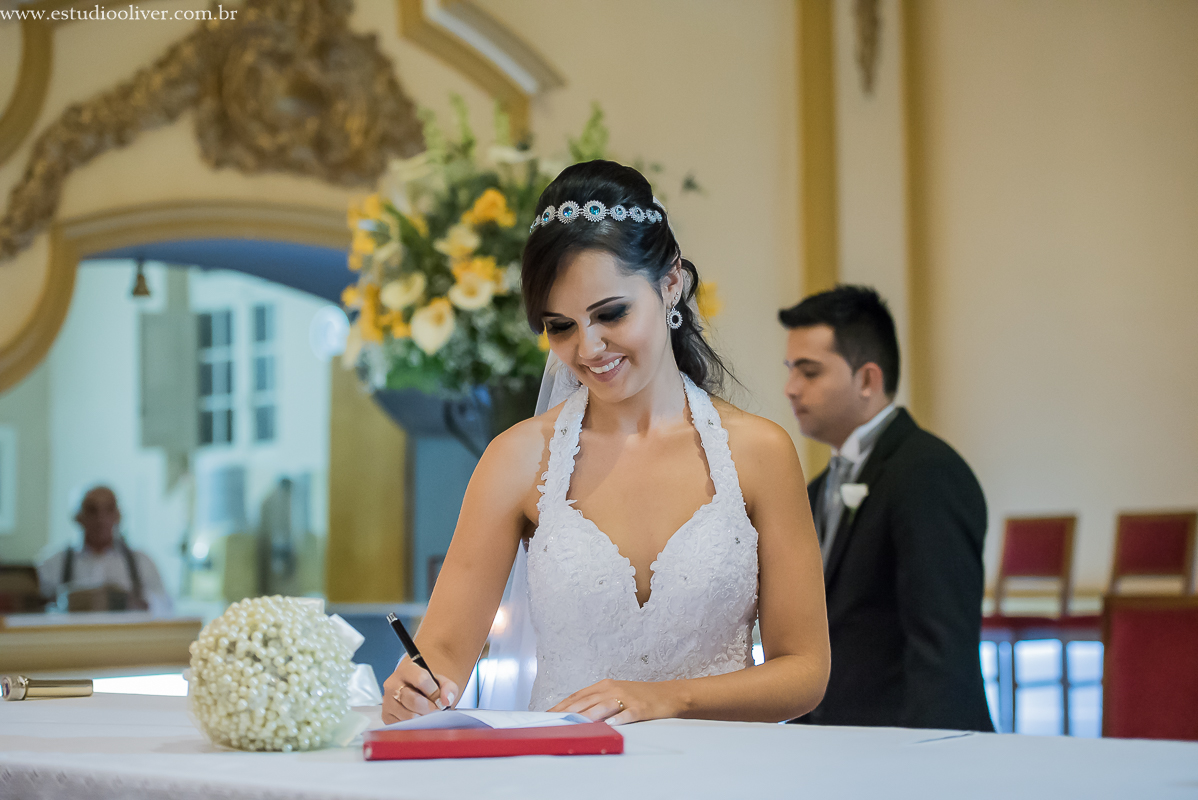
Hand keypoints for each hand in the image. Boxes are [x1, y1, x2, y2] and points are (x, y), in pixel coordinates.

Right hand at [381, 657, 459, 724]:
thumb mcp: (440, 681)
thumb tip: (446, 701)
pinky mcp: (386, 715)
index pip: (421, 680)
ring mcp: (387, 700)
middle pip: (413, 700)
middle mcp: (392, 684)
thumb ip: (448, 687)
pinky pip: (401, 725)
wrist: (412, 688)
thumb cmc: (427, 685)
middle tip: (434, 709)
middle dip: (429, 708)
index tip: (439, 699)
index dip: (434, 692)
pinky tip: (417, 717)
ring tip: (425, 713)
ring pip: (408, 715)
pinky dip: (413, 725)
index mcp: (407, 670)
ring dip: (421, 718)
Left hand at [548, 679, 678, 725]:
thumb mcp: (616, 695)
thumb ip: (597, 703)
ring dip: (587, 716)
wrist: (669, 695)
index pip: (578, 696)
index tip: (546, 715)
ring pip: (603, 706)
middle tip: (551, 723)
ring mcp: (627, 698)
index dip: (561, 705)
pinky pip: (628, 714)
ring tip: (573, 724)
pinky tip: (610, 725)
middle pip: (586, 701)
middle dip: (567, 712)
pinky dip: (618, 719)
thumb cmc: (640, 697)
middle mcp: (613, 689)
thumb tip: (574, 715)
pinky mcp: (641, 707)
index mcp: (604, 686)